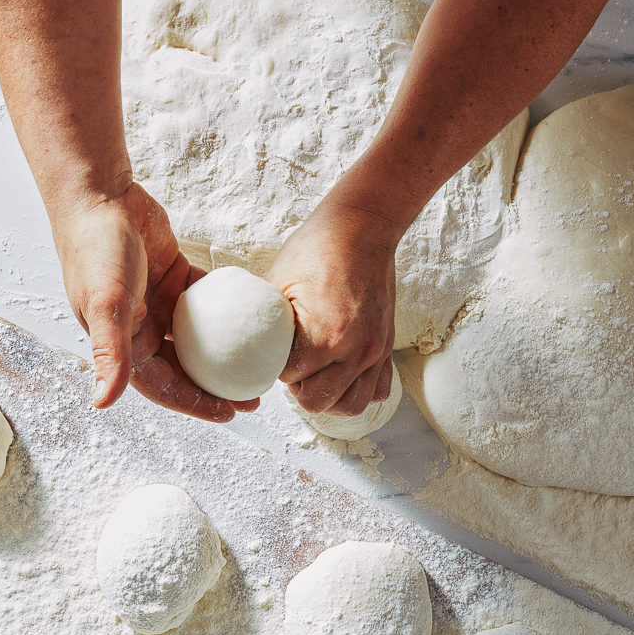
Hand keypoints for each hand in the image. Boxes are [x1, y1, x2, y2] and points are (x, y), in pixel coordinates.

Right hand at [52, 182, 258, 421]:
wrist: (100, 194)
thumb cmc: (96, 249)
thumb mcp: (105, 304)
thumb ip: (109, 352)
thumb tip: (103, 401)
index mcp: (122, 342)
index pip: (163, 385)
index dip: (194, 403)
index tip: (228, 413)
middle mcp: (140, 327)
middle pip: (184, 367)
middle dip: (215, 386)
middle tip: (252, 397)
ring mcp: (158, 302)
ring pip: (197, 338)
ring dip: (225, 353)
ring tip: (256, 363)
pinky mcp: (174, 276)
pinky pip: (206, 302)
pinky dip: (227, 311)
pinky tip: (253, 319)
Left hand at [266, 199, 398, 415]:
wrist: (361, 228)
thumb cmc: (318, 249)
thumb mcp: (277, 283)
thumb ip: (265, 323)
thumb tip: (247, 346)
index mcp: (325, 336)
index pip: (288, 378)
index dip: (274, 367)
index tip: (273, 351)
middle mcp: (355, 350)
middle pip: (318, 402)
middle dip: (299, 388)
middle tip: (292, 365)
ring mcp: (375, 351)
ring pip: (350, 406)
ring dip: (328, 396)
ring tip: (315, 375)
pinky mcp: (386, 347)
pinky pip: (377, 391)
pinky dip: (357, 390)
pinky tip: (341, 374)